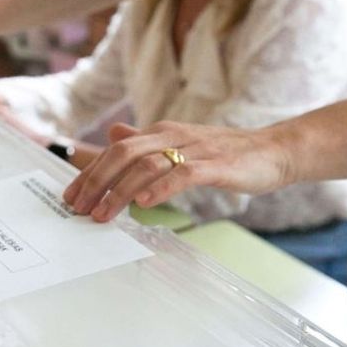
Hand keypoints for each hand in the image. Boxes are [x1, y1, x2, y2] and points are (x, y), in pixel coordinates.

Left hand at [62, 121, 291, 221]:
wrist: (275, 151)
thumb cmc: (225, 153)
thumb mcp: (180, 144)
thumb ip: (145, 142)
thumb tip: (114, 133)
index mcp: (161, 133)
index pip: (115, 150)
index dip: (90, 173)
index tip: (71, 197)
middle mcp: (173, 137)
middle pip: (123, 154)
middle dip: (96, 182)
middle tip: (78, 208)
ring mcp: (195, 150)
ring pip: (147, 166)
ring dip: (120, 191)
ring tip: (103, 214)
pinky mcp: (216, 166)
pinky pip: (183, 175)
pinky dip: (160, 188)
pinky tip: (143, 204)